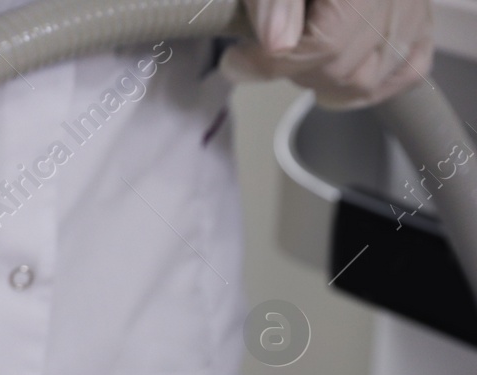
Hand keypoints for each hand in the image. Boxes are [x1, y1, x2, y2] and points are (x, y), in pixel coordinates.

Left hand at [223, 0, 432, 108]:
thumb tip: (276, 45)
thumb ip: (275, 2)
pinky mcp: (422, 21)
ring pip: (369, 81)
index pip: (324, 47)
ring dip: (322, 81)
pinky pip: (407, 70)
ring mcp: (414, 11)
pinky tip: (334, 77)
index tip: (237, 61)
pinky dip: (370, 83)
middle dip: (295, 70)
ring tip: (296, 56)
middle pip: (342, 70)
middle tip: (265, 53)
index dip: (271, 64)